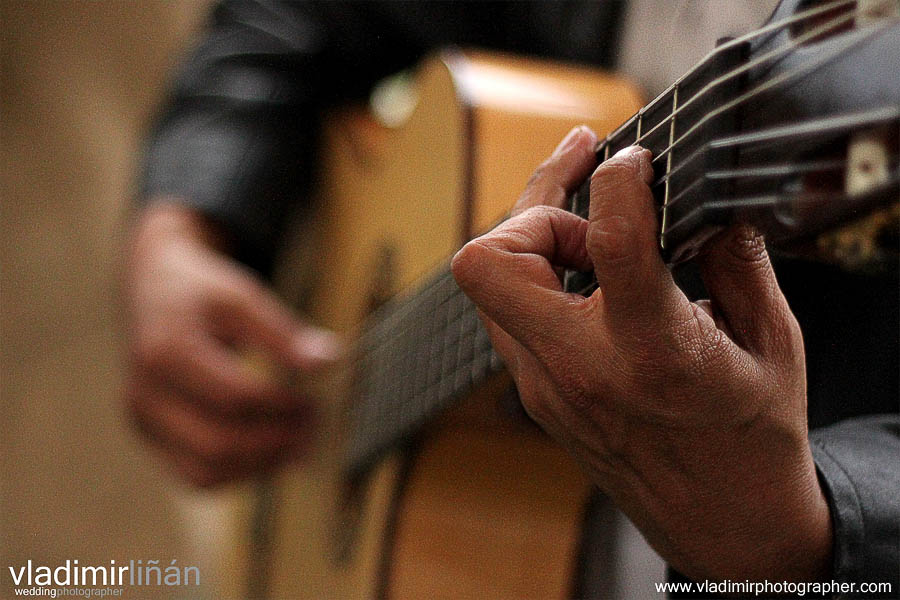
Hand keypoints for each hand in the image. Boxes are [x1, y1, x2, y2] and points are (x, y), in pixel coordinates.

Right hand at [123, 201, 339, 486]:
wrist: (152, 290)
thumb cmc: (200, 291)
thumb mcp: (240, 296)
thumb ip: (282, 332)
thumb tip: (327, 362)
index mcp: (166, 352)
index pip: (235, 397)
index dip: (282, 405)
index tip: (314, 400)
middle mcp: (145, 395)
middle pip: (218, 443)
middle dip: (275, 442)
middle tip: (313, 426)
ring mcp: (143, 423)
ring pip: (206, 472)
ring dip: (261, 466)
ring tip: (298, 442)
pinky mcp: (151, 439)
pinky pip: (196, 477)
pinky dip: (239, 473)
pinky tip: (271, 451)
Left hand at [451, 127, 831, 582]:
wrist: (722, 526)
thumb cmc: (753, 441)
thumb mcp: (772, 344)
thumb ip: (737, 262)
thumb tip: (705, 203)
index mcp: (653, 353)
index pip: (607, 241)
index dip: (618, 180)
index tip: (637, 158)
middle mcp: (581, 370)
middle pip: (490, 259)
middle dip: (534, 201)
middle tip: (587, 180)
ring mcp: (545, 387)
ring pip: (488, 284)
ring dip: (529, 236)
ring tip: (588, 217)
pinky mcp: (537, 396)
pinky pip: (508, 314)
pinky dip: (536, 277)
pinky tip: (583, 268)